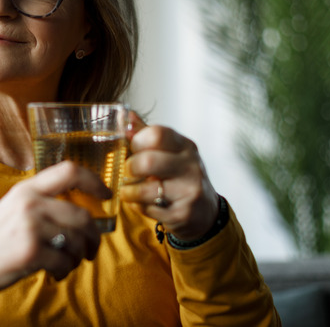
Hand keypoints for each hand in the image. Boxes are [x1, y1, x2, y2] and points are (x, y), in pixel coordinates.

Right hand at [0, 161, 109, 326]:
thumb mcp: (15, 210)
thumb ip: (44, 204)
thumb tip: (86, 212)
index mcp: (27, 189)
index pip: (69, 170)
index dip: (94, 181)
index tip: (107, 195)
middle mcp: (29, 203)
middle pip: (83, 215)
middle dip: (94, 237)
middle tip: (92, 250)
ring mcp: (30, 227)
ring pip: (77, 241)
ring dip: (78, 257)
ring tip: (67, 264)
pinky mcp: (31, 252)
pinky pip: (65, 261)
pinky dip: (65, 270)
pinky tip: (55, 273)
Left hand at [120, 112, 219, 240]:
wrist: (204, 210)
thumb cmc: (180, 175)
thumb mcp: (170, 151)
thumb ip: (147, 134)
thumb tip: (124, 116)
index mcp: (185, 146)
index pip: (157, 134)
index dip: (137, 140)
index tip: (133, 148)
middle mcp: (191, 166)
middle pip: (148, 161)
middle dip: (130, 167)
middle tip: (128, 171)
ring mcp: (189, 191)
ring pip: (145, 189)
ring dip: (129, 191)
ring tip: (129, 190)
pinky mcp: (182, 214)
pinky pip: (148, 209)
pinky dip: (137, 206)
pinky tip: (141, 203)